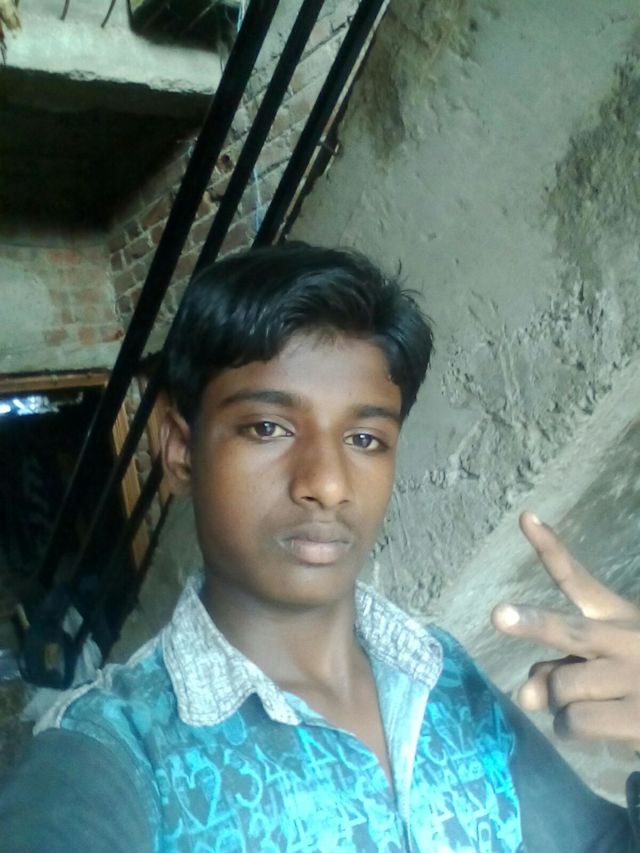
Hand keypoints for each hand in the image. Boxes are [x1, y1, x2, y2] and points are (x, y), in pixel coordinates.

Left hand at [491, 512, 639, 747]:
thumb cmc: (639, 683)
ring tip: (583, 707)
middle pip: (571, 631)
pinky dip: (569, 730)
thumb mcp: (602, 667)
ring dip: (558, 704)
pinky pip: (573, 722)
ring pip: (561, 687)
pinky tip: (591, 731)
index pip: (579, 580)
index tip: (524, 517)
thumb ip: (559, 671)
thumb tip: (524, 697)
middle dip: (534, 623)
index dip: (550, 549)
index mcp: (619, 618)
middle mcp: (628, 640)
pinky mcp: (639, 717)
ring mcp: (635, 678)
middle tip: (498, 615)